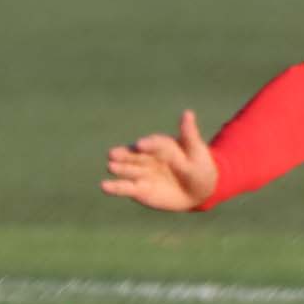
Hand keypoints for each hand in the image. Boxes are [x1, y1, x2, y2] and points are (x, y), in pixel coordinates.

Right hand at [102, 109, 218, 211]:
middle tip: (113, 153)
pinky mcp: (137, 189)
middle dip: (125, 154)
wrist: (198, 191)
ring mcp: (141, 172)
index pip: (154, 143)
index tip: (141, 145)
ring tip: (111, 166)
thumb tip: (188, 113)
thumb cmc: (199, 167)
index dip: (148, 144)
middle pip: (135, 155)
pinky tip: (104, 186)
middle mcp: (147, 157)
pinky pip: (125, 187)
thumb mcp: (197, 152)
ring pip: (128, 169)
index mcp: (162, 145)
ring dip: (119, 168)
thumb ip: (189, 135)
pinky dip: (114, 187)